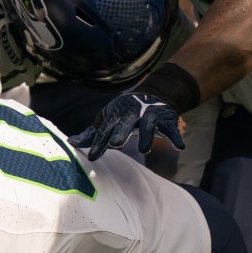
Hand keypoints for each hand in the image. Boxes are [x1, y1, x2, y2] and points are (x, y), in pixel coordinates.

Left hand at [69, 92, 184, 161]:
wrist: (152, 95)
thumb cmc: (123, 114)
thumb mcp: (107, 120)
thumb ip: (92, 133)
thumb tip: (71, 143)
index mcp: (116, 115)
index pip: (105, 130)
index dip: (99, 143)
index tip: (93, 157)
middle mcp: (133, 113)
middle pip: (126, 122)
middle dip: (121, 131)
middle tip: (116, 143)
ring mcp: (150, 115)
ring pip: (150, 124)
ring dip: (148, 136)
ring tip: (145, 150)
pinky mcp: (166, 118)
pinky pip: (172, 128)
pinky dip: (176, 136)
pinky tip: (180, 146)